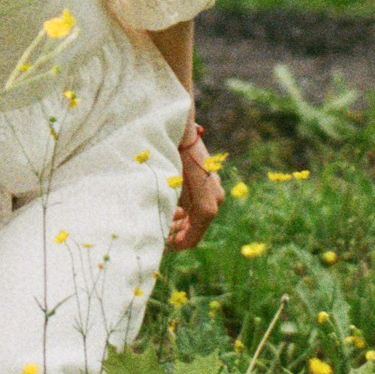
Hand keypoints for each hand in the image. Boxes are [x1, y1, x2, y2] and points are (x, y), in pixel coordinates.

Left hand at [165, 119, 222, 252]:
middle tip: (158, 230)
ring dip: (181, 222)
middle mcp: (216, 199)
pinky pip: (200, 205)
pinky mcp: (211, 182)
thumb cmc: (169, 158)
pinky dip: (187, 211)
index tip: (160, 244)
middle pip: (196, 229)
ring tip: (163, 217)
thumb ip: (168, 213)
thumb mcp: (166, 189)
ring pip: (199, 218)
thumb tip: (162, 234)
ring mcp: (215, 190)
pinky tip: (174, 207)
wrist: (180, 129)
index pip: (192, 238)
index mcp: (206, 205)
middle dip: (177, 233)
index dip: (176, 245)